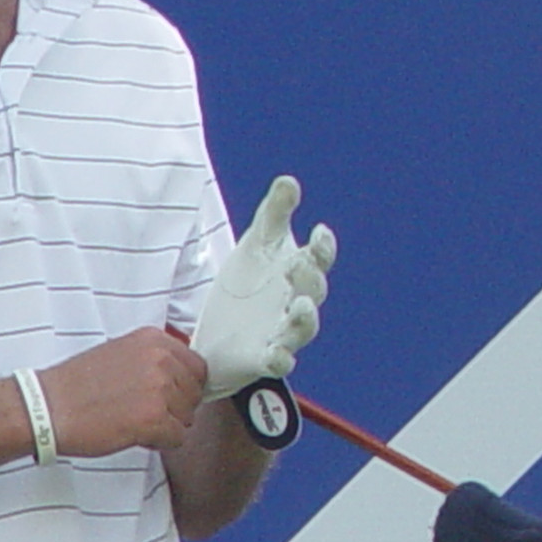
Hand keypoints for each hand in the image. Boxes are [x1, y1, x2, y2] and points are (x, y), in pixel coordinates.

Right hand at [37, 327, 207, 455]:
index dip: (184, 387)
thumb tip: (181, 376)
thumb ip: (153, 359)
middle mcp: (161, 359)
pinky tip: (136, 436)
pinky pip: (178, 437)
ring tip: (135, 423)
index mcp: (154, 340)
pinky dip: (160, 443)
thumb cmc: (76, 385)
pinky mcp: (153, 419)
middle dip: (176, 408)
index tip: (169, 397)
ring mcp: (159, 389)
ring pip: (188, 417)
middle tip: (146, 413)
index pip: (197, 366)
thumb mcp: (120, 352)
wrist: (47, 408)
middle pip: (195, 393)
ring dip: (167, 426)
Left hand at [192, 175, 335, 400]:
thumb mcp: (257, 244)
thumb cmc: (248, 284)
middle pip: (314, 290)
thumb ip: (274, 213)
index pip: (318, 258)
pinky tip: (276, 353)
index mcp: (297, 272)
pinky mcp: (263, 357)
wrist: (219, 331)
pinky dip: (280, 358)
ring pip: (304, 328)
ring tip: (300, 305)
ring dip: (305, 318)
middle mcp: (296, 302)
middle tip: (298, 262)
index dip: (323, 247)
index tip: (319, 231)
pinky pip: (279, 361)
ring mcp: (283, 331)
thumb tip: (289, 180)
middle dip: (309, 277)